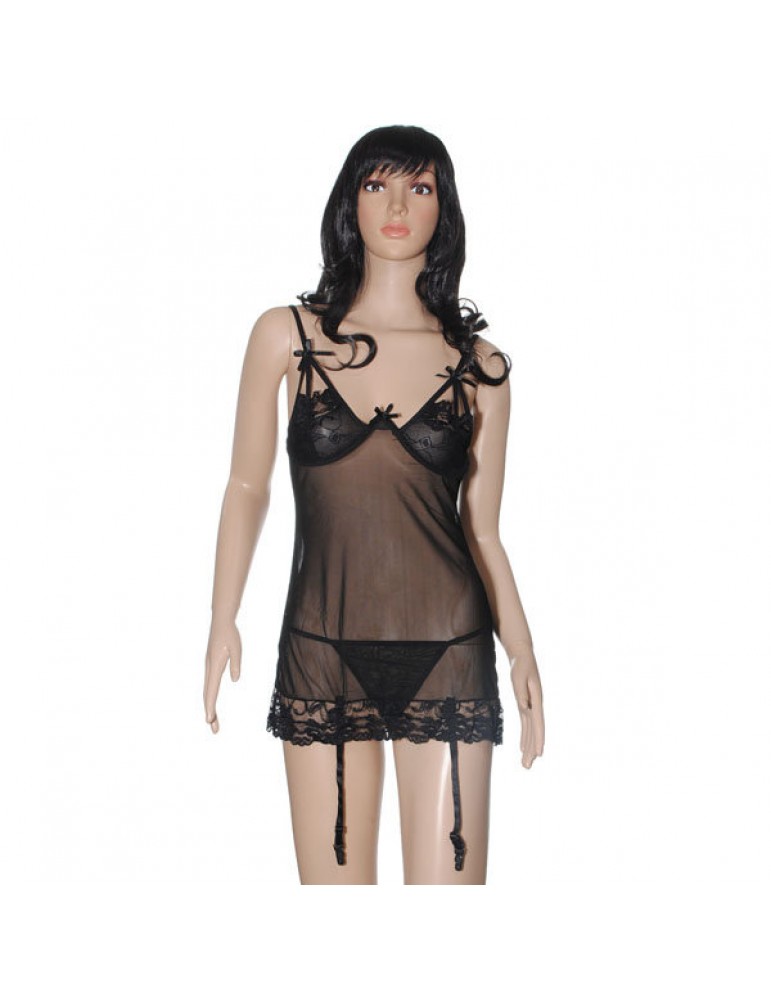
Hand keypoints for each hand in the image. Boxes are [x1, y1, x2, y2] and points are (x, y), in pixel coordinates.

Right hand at [203, 618, 241, 733]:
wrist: (221, 622)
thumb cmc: (230, 634)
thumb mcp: (237, 648)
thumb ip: (236, 664)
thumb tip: (235, 679)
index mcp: (214, 666)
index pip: (211, 690)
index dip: (210, 706)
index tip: (209, 719)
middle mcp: (209, 669)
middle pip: (207, 695)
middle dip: (210, 713)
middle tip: (214, 729)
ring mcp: (208, 668)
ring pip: (207, 691)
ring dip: (209, 707)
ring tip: (214, 722)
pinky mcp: (210, 666)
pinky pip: (209, 686)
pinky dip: (210, 698)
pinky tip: (212, 704)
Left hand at [509, 644, 544, 767]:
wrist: (523, 656)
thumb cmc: (521, 665)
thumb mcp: (519, 676)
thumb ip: (522, 692)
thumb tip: (523, 708)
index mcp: (535, 700)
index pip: (537, 723)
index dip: (538, 739)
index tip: (538, 754)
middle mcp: (535, 706)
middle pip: (534, 732)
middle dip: (531, 750)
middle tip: (527, 767)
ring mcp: (531, 707)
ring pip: (530, 731)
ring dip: (528, 747)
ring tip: (526, 764)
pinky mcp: (526, 705)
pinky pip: (526, 725)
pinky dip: (525, 737)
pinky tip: (523, 748)